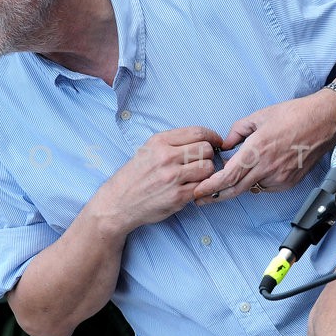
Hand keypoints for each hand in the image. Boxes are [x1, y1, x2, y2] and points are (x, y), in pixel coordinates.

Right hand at [97, 126, 222, 230]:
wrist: (118, 202)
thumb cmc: (136, 175)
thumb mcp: (148, 150)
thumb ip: (173, 143)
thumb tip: (204, 139)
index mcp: (160, 142)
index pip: (198, 133)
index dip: (213, 137)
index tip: (216, 142)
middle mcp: (166, 157)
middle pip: (206, 149)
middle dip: (209, 155)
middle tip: (203, 162)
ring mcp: (172, 177)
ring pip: (208, 168)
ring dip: (207, 172)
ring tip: (197, 176)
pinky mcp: (178, 196)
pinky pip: (203, 186)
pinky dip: (201, 187)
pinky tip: (192, 188)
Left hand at [193, 92, 335, 202]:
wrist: (323, 122)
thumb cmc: (293, 116)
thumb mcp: (259, 116)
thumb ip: (237, 132)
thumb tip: (225, 145)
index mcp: (256, 150)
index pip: (227, 176)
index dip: (210, 187)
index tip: (197, 192)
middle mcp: (267, 168)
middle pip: (235, 190)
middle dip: (215, 195)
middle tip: (201, 197)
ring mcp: (279, 177)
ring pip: (251, 188)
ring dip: (239, 185)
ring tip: (235, 174)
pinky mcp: (289, 182)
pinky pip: (266, 187)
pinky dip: (258, 181)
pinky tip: (260, 168)